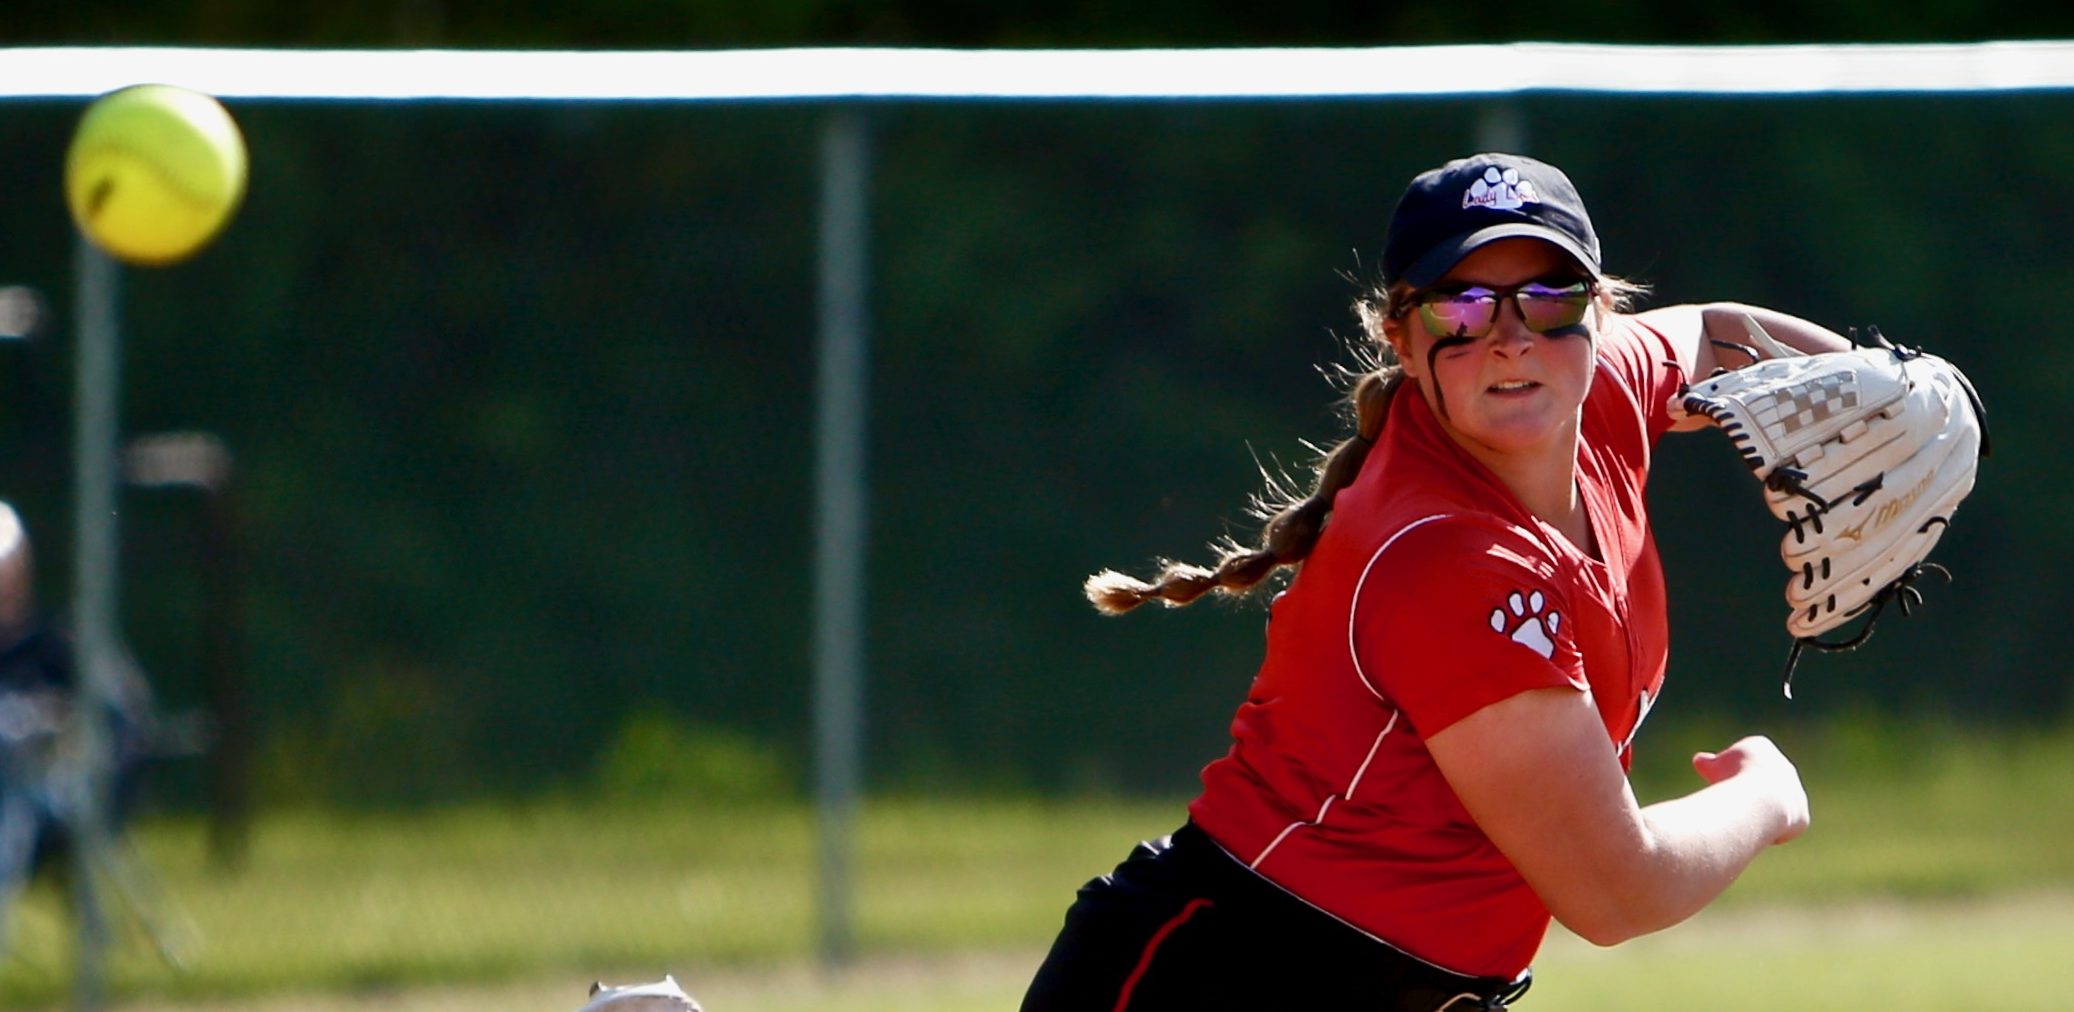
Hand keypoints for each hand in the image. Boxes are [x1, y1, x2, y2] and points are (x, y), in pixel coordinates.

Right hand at [1693, 736, 1809, 844]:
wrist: (1761, 798)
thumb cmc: (1732, 778)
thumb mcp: (1711, 767)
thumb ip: (1707, 764)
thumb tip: (1700, 761)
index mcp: (1761, 747)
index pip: (1743, 758)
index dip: (1727, 770)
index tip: (1716, 781)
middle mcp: (1784, 767)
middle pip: (1762, 781)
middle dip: (1746, 790)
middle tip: (1729, 802)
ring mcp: (1796, 792)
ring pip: (1774, 805)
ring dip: (1758, 811)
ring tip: (1741, 819)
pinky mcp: (1801, 816)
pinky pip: (1784, 825)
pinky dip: (1769, 829)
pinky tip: (1756, 830)